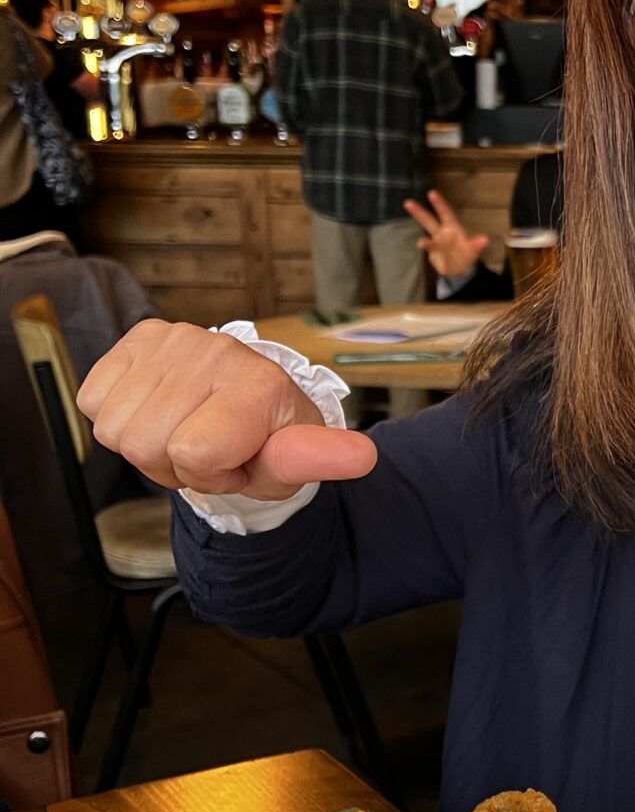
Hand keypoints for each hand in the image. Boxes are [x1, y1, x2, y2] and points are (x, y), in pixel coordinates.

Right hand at [78, 321, 376, 500]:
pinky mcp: (140, 336)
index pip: (194, 453)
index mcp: (259, 383)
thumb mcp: (295, 459)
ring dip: (146, 445)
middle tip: (208, 450)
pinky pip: (95, 401)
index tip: (237, 463)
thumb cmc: (270, 437)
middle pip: (147, 444)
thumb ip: (317, 459)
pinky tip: (157, 411)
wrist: (247, 401)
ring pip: (116, 428)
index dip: (210, 475)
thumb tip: (363, 457)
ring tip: (185, 432)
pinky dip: (119, 417)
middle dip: (175, 464)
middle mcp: (215, 350)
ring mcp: (174, 338)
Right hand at [404, 188, 488, 278]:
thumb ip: (477, 244)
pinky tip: (423, 246)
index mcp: (452, 227)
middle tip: (408, 202)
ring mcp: (436, 243)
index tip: (432, 193)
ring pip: (427, 239)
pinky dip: (427, 249)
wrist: (461, 268)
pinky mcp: (433, 253)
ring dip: (424, 242)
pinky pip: (430, 250)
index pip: (445, 213)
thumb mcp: (474, 249)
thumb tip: (485, 239)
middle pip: (429, 220)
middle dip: (419, 212)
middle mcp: (441, 233)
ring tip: (422, 243)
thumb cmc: (467, 253)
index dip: (439, 204)